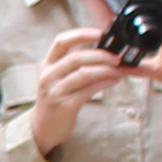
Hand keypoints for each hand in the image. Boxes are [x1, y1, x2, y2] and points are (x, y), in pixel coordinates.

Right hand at [23, 27, 132, 158]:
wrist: (43, 127)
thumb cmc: (58, 99)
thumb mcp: (60, 78)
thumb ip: (76, 65)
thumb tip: (106, 51)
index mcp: (48, 64)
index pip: (61, 42)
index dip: (81, 34)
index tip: (100, 33)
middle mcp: (48, 76)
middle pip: (76, 58)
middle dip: (100, 55)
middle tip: (117, 58)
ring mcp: (54, 91)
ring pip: (82, 74)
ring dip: (104, 70)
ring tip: (118, 71)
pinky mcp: (64, 106)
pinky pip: (87, 91)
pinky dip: (103, 84)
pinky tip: (113, 81)